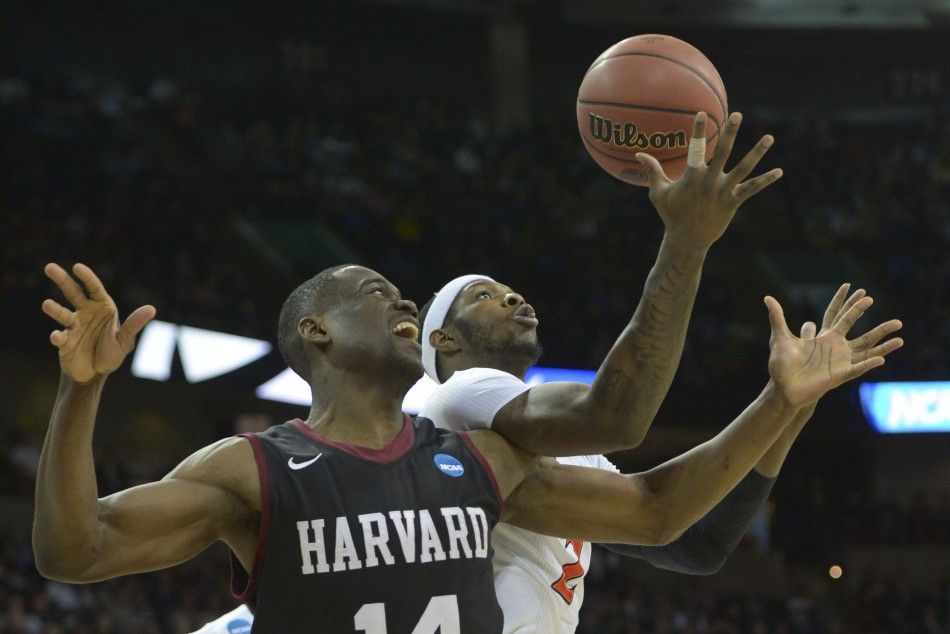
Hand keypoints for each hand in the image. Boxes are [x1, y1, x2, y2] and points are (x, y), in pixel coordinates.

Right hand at [42, 263, 155, 383]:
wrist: (95, 374)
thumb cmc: (112, 353)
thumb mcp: (125, 340)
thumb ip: (134, 324)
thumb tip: (152, 309)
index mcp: (102, 307)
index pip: (94, 288)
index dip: (87, 277)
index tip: (77, 267)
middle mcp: (85, 312)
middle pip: (73, 293)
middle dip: (62, 280)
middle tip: (49, 267)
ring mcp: (73, 326)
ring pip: (62, 313)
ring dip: (55, 310)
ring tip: (46, 304)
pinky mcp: (64, 341)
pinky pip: (60, 337)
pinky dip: (57, 337)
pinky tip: (56, 337)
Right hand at [637, 111, 782, 250]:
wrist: (687, 240)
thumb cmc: (671, 215)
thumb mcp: (658, 193)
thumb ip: (652, 171)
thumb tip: (639, 154)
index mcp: (692, 176)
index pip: (696, 148)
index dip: (699, 130)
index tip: (702, 113)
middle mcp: (709, 181)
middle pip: (723, 152)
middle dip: (730, 132)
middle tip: (737, 114)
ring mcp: (723, 191)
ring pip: (744, 168)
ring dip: (757, 152)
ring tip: (769, 137)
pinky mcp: (733, 202)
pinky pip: (752, 189)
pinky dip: (765, 181)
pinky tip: (779, 172)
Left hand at [765, 284, 902, 406]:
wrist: (784, 388)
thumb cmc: (782, 365)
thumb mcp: (779, 339)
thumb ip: (777, 318)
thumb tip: (767, 298)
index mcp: (824, 336)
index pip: (838, 315)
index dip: (847, 302)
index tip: (858, 289)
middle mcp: (836, 347)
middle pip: (858, 329)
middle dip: (868, 316)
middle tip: (877, 301)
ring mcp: (840, 361)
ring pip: (867, 349)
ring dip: (883, 343)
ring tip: (900, 336)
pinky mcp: (840, 375)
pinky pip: (858, 369)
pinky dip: (869, 364)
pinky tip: (880, 359)